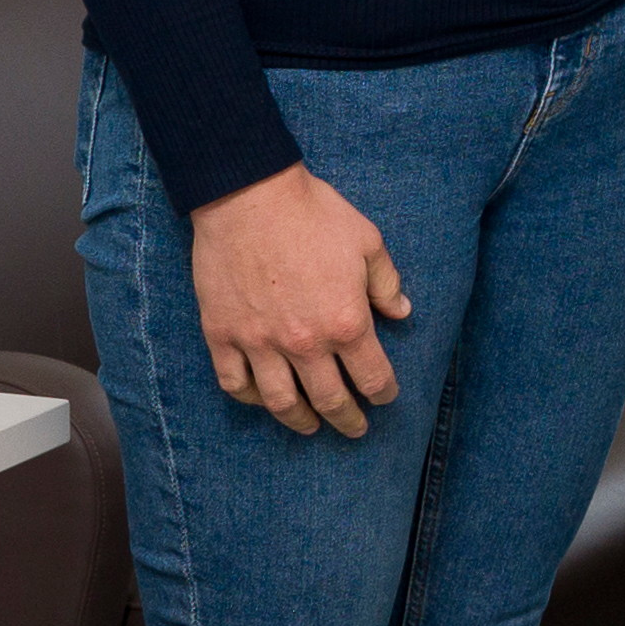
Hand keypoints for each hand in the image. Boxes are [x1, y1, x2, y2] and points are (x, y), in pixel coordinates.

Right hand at [188, 164, 409, 438]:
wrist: (249, 196)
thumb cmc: (314, 215)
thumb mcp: (367, 242)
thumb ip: (386, 283)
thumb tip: (401, 311)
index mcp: (345, 322)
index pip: (371, 377)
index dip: (383, 393)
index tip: (385, 398)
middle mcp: (304, 343)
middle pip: (329, 400)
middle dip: (347, 420)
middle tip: (355, 429)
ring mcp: (259, 343)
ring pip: (281, 403)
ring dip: (300, 421)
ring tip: (310, 426)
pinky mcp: (223, 335)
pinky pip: (235, 384)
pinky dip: (250, 398)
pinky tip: (262, 399)